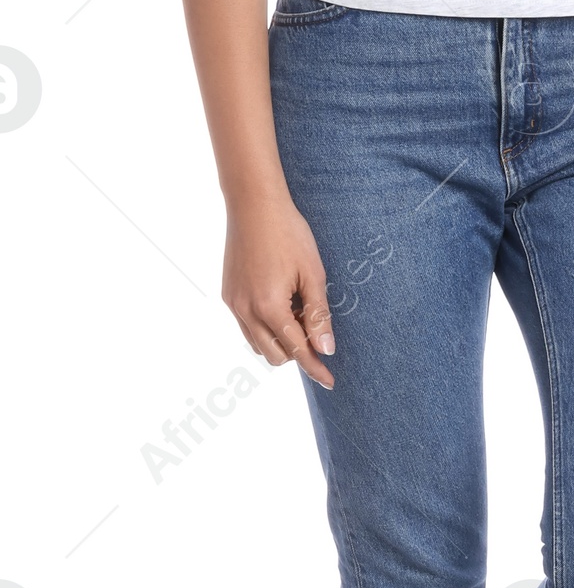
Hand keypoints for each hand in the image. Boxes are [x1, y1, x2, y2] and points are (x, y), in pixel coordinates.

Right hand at [222, 196, 335, 388]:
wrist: (254, 205)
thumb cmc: (290, 234)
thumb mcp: (313, 274)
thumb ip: (319, 314)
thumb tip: (326, 349)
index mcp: (269, 307)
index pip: (297, 350)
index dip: (315, 367)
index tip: (331, 382)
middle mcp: (246, 310)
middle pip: (275, 355)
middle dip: (298, 351)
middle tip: (314, 323)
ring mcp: (233, 304)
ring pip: (258, 345)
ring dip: (280, 340)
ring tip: (297, 309)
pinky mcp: (227, 295)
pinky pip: (246, 327)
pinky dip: (265, 327)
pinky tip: (280, 302)